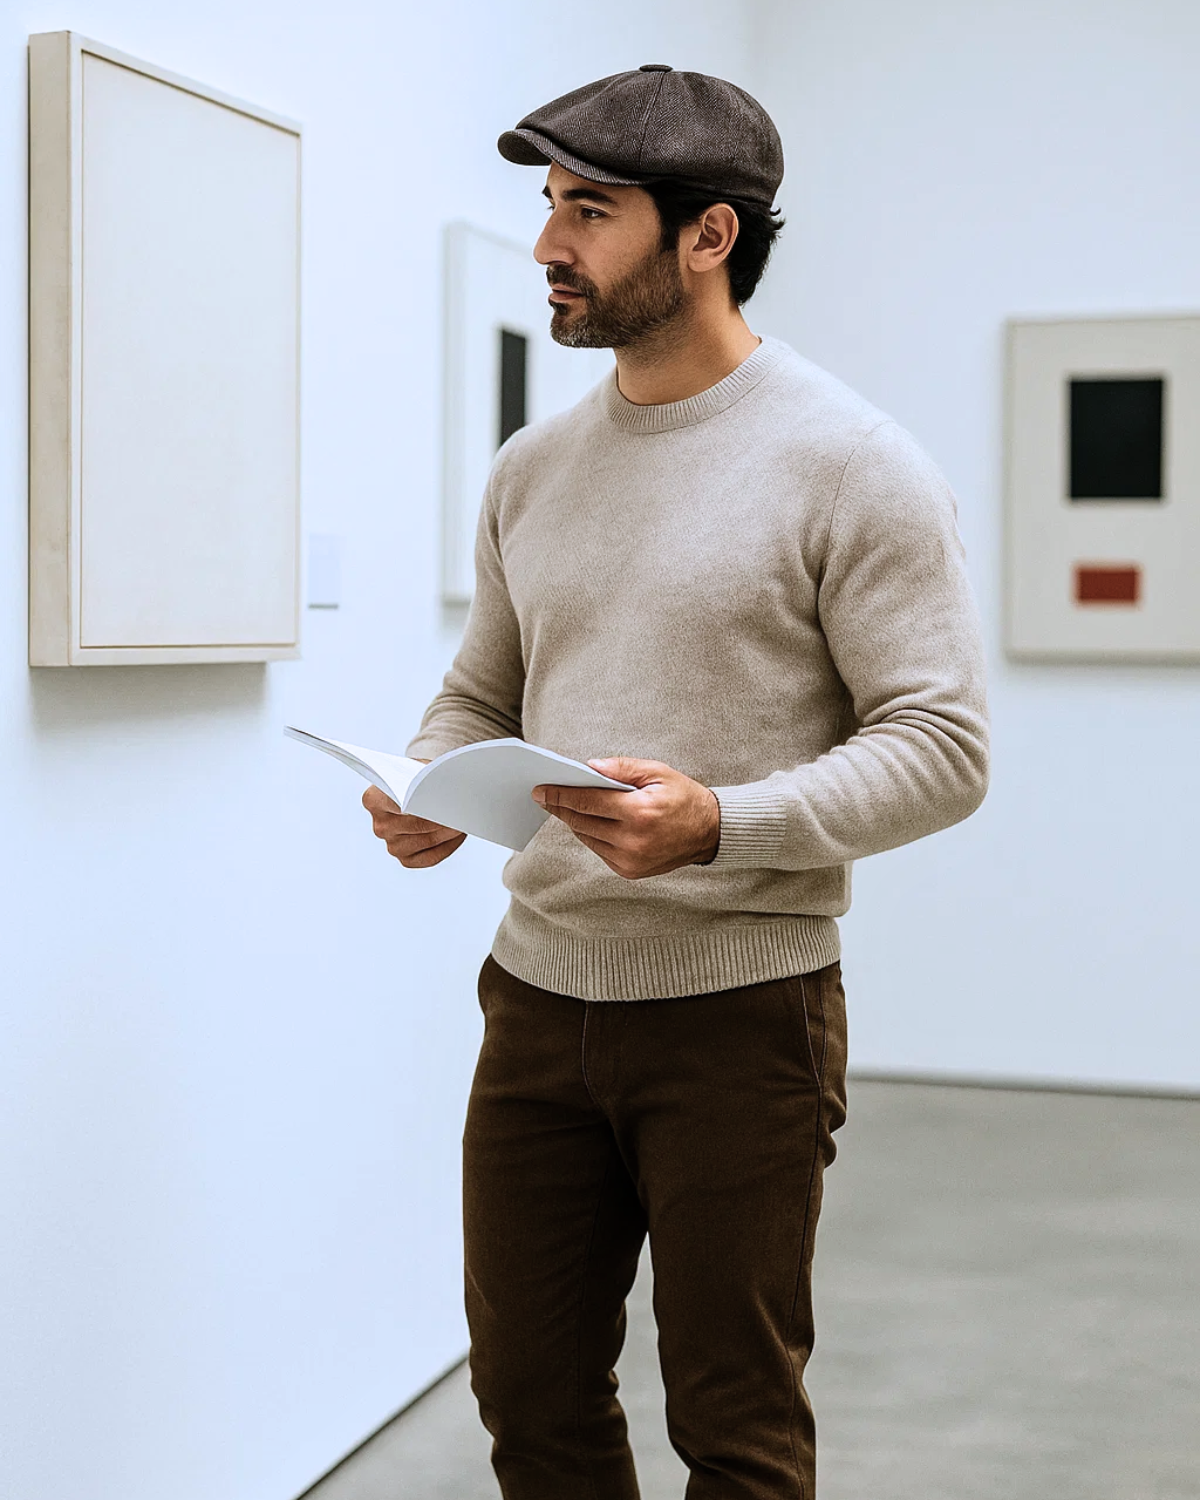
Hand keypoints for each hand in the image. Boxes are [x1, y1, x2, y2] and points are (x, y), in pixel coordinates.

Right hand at [362, 783, 465, 868]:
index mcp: (373, 800)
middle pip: (415, 824)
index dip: (422, 802)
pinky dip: (447, 846)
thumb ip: (426, 779)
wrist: (415, 788)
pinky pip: (430, 857)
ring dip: (447, 832)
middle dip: (441, 817)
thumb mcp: (419, 770)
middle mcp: (380, 825)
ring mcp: (391, 845)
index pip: (399, 803)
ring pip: (425, 841)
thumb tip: (448, 792)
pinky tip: (457, 834)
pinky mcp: (406, 858)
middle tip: (461, 810)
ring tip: (463, 820)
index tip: (441, 800)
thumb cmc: (417, 778)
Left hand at [533, 757, 719, 878]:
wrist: (709, 832)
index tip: (540, 789)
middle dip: (561, 807)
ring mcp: (630, 860)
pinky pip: (599, 850)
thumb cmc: (683, 797)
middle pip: (582, 822)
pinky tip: (592, 822)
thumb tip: (589, 767)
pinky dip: (592, 835)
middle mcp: (633, 841)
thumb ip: (622, 768)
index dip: (560, 795)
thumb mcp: (657, 772)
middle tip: (544, 795)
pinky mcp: (629, 871)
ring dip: (575, 821)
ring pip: (587, 838)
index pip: (588, 802)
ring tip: (566, 805)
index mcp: (640, 813)